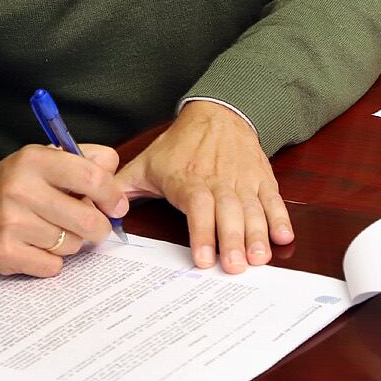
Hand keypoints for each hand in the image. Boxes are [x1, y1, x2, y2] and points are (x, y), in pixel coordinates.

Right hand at [0, 144, 126, 276]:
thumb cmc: (14, 184)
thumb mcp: (45, 159)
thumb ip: (85, 161)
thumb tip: (115, 179)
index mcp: (35, 160)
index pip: (92, 177)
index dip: (112, 195)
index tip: (117, 207)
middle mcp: (20, 188)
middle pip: (87, 218)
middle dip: (98, 227)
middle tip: (93, 226)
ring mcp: (10, 222)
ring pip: (71, 244)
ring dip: (70, 242)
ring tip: (51, 231)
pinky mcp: (2, 251)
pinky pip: (51, 265)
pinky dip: (51, 261)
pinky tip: (36, 247)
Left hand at [115, 100, 290, 272]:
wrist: (218, 113)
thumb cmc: (179, 145)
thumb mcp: (145, 163)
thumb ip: (120, 189)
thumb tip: (96, 214)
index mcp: (189, 180)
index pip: (198, 208)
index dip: (202, 234)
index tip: (204, 260)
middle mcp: (219, 181)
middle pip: (229, 213)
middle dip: (234, 241)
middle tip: (238, 267)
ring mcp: (243, 181)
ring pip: (252, 209)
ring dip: (258, 234)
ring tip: (261, 258)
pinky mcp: (261, 179)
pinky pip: (272, 199)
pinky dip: (280, 217)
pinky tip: (284, 235)